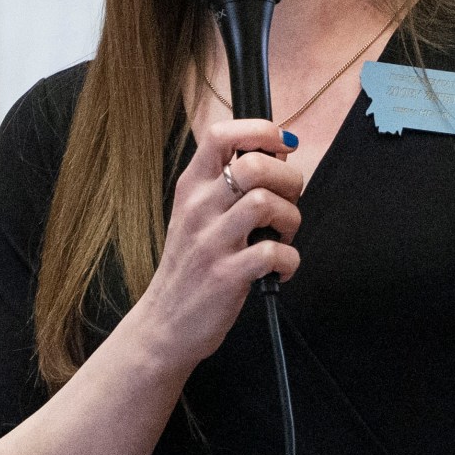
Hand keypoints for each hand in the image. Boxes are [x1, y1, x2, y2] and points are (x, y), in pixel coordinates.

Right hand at [124, 118, 303, 374]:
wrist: (164, 324)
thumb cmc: (191, 265)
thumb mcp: (196, 215)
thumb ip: (229, 185)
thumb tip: (278, 154)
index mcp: (190, 187)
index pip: (221, 134)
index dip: (261, 130)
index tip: (282, 145)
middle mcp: (197, 208)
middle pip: (254, 165)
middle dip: (288, 180)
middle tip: (287, 203)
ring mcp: (210, 243)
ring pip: (266, 203)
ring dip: (290, 219)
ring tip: (283, 237)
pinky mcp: (225, 277)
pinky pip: (274, 254)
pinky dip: (289, 261)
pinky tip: (280, 269)